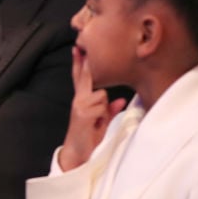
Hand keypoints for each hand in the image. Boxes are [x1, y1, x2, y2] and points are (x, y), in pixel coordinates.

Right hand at [58, 47, 125, 170]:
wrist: (78, 151)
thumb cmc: (88, 135)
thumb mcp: (101, 120)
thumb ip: (109, 109)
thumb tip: (121, 100)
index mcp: (82, 99)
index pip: (80, 78)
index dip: (78, 64)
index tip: (76, 49)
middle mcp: (78, 99)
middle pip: (84, 77)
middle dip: (84, 64)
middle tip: (79, 47)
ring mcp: (79, 105)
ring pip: (101, 95)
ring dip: (103, 107)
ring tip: (97, 120)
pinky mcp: (82, 113)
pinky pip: (101, 106)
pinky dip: (102, 116)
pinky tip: (95, 124)